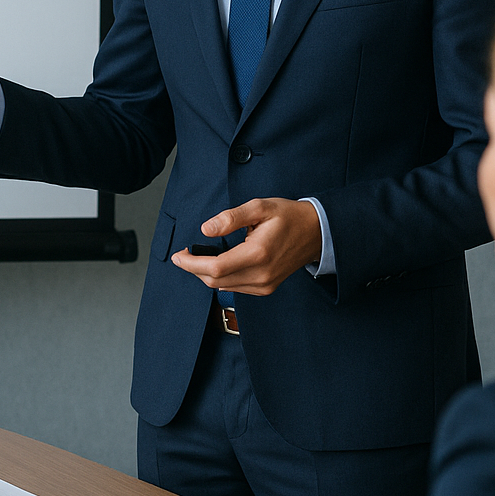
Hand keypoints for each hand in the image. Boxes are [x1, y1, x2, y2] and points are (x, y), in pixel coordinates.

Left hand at [170, 198, 321, 295]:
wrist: (316, 232)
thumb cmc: (288, 216)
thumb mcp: (259, 207)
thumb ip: (230, 218)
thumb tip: (205, 229)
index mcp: (258, 254)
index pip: (214, 267)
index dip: (191, 263)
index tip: (178, 255)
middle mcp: (261, 275)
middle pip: (215, 281)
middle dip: (194, 269)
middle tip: (184, 255)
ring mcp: (265, 285)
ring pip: (223, 287)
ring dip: (206, 274)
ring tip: (199, 257)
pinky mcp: (266, 288)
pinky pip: (235, 288)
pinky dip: (221, 278)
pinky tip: (218, 264)